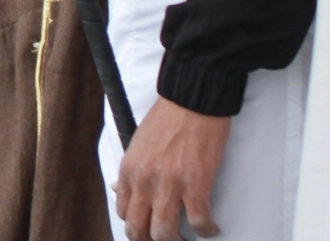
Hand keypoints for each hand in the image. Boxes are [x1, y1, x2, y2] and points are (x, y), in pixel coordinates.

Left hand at [116, 96, 229, 240]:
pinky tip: (211, 227)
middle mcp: (144, 181)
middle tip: (166, 240)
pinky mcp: (196, 184)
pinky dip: (207, 230)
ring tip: (187, 238)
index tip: (148, 228)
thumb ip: (130, 171)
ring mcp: (169, 184)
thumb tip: (118, 190)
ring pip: (165, 233)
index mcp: (129, 170)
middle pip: (140, 230)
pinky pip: (199, 222)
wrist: (191, 101)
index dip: (137, 227)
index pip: (124, 212)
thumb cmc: (166, 119)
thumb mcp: (137, 143)